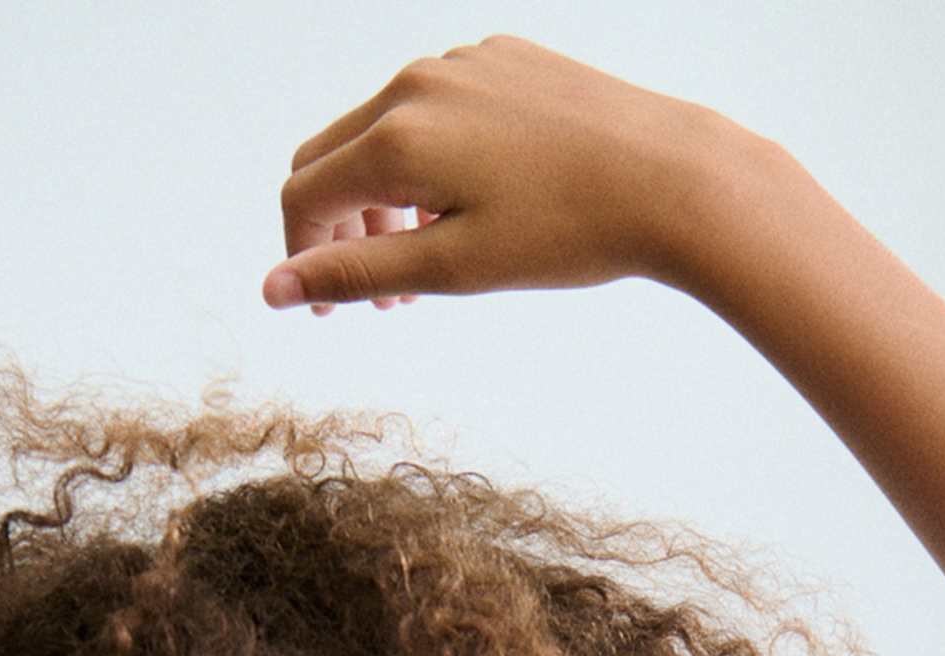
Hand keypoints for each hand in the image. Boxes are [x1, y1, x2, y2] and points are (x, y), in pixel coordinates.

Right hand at [265, 35, 722, 318]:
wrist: (671, 178)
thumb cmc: (569, 231)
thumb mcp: (452, 267)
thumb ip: (356, 271)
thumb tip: (273, 290)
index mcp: (398, 134)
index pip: (305, 193)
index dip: (303, 256)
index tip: (331, 307)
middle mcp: (419, 82)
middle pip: (334, 155)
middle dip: (341, 227)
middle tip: (383, 293)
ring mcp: (462, 63)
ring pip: (385, 131)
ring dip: (385, 198)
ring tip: (429, 257)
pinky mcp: (502, 59)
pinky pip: (437, 109)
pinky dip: (431, 162)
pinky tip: (475, 207)